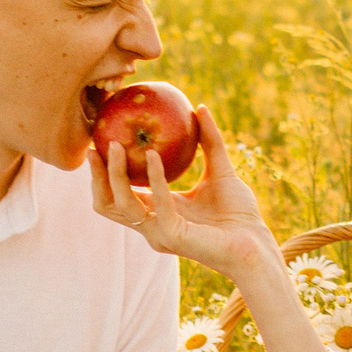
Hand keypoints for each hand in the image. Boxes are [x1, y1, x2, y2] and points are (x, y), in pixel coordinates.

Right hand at [88, 106, 278, 282]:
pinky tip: (153, 154)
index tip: (100, 141)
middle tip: (94, 146)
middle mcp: (152, 225)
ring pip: (121, 205)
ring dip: (115, 175)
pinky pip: (157, 203)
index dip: (104, 171)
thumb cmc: (239, 214)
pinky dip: (154, 178)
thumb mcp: (220, 170)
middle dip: (97, 176)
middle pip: (108, 203)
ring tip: (116, 145)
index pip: (119, 193)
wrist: (257, 244)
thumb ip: (209, 141)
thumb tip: (200, 107)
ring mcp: (159, 233)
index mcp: (158, 211)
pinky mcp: (173, 236)